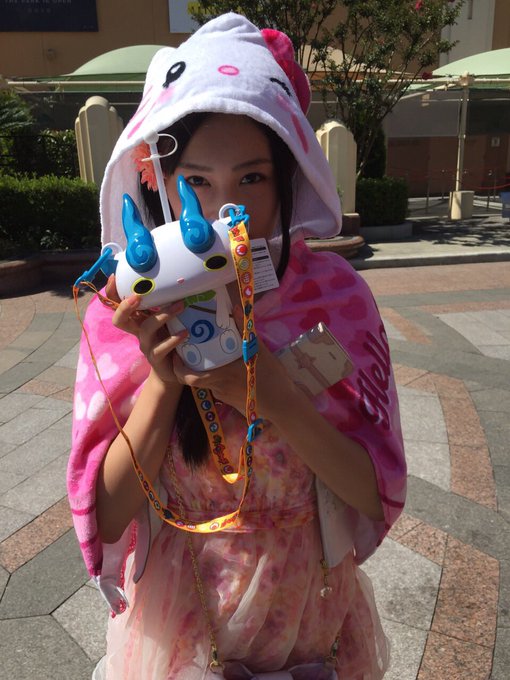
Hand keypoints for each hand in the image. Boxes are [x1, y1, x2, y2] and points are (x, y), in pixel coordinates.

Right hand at [108, 275, 187, 384]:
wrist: (174, 369)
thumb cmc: (169, 338)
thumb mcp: (166, 319)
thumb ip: (165, 303)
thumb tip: (177, 279)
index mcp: (137, 320)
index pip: (118, 304)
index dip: (112, 292)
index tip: (113, 276)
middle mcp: (138, 332)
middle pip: (119, 320)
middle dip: (124, 307)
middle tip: (138, 295)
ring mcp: (146, 345)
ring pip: (146, 329)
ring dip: (162, 315)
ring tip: (180, 305)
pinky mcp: (156, 359)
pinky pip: (161, 348)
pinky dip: (173, 339)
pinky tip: (185, 332)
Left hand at [172, 333, 294, 418]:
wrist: (283, 405)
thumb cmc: (272, 378)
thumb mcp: (260, 351)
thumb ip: (245, 330)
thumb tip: (235, 308)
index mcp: (222, 375)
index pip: (190, 377)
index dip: (178, 369)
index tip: (176, 356)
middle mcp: (219, 388)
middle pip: (194, 380)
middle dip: (187, 367)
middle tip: (188, 351)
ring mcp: (224, 397)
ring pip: (207, 383)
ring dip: (205, 371)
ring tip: (208, 356)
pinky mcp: (230, 401)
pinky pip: (218, 388)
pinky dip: (217, 378)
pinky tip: (226, 368)